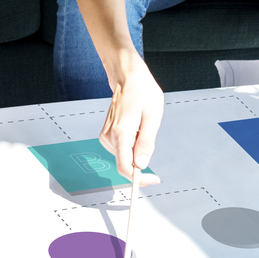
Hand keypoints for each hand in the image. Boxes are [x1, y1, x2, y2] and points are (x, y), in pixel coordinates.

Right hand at [99, 53, 163, 184]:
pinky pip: (120, 149)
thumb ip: (146, 143)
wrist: (128, 78)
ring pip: (123, 157)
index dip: (139, 178)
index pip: (125, 168)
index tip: (152, 179)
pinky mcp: (107, 134)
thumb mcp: (153, 117)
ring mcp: (106, 135)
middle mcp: (110, 136)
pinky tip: (135, 127)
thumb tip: (142, 164)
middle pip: (125, 163)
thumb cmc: (142, 92)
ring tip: (141, 126)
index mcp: (121, 133)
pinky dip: (130, 145)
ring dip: (136, 149)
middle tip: (149, 137)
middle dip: (140, 160)